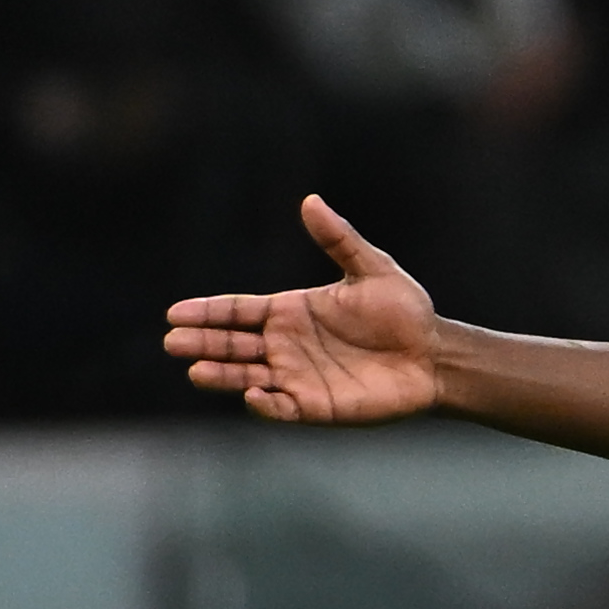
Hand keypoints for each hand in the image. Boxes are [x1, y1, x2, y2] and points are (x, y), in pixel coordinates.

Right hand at [166, 197, 445, 423]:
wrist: (435, 355)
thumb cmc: (405, 311)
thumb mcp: (372, 269)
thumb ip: (338, 239)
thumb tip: (310, 201)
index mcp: (291, 311)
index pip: (238, 312)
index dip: (208, 312)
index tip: (176, 312)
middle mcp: (286, 344)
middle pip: (232, 344)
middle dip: (202, 343)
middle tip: (173, 342)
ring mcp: (298, 376)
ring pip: (247, 376)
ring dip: (222, 375)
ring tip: (195, 370)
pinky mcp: (316, 406)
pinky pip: (282, 407)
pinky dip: (266, 404)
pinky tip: (253, 394)